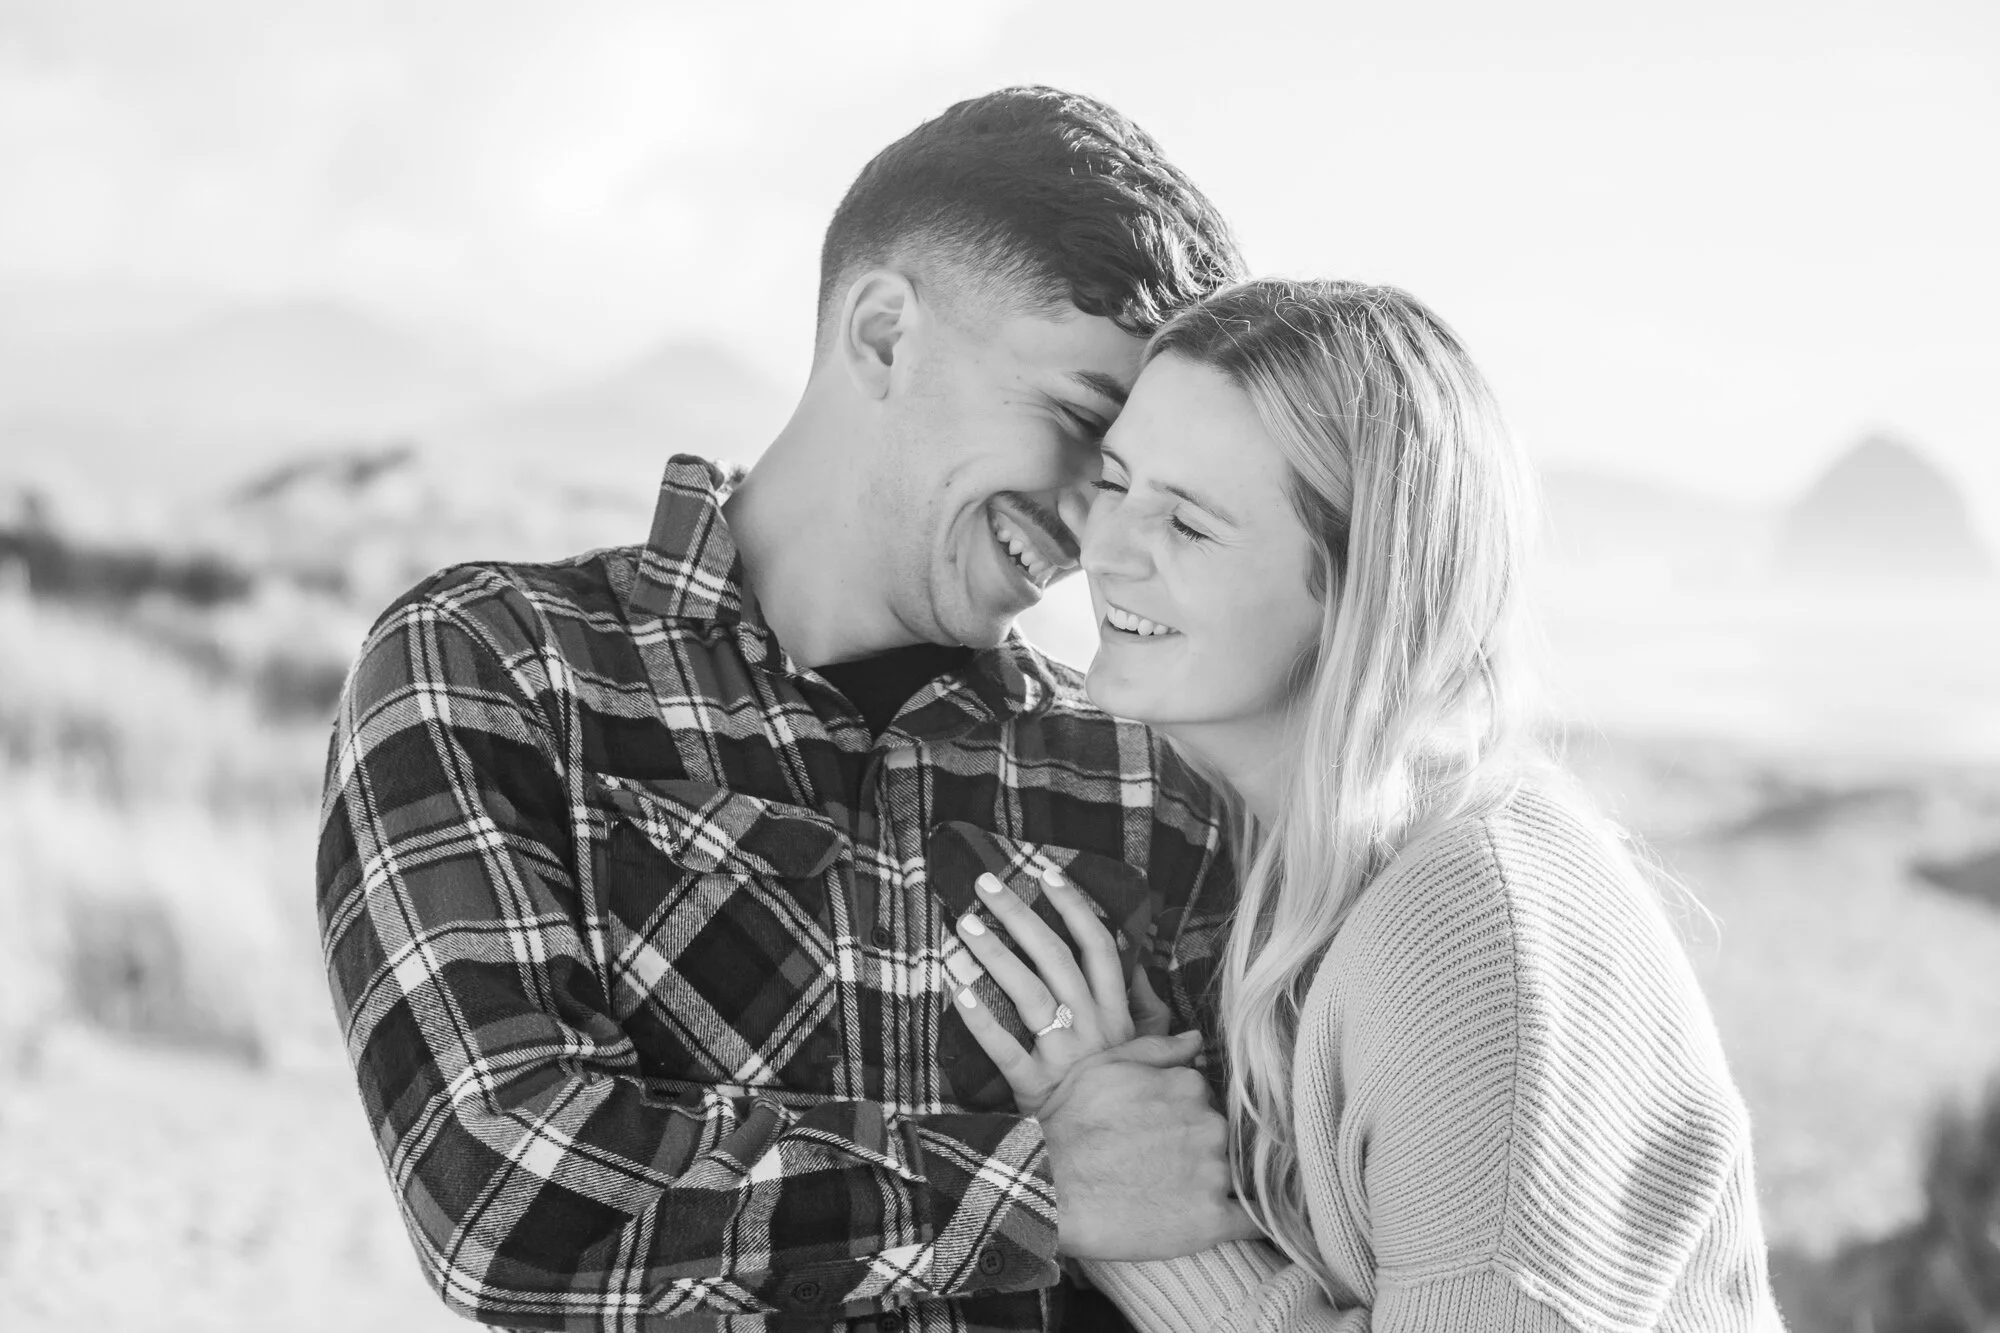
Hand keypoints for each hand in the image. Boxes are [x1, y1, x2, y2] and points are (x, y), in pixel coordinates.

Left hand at [950, 865, 1137, 1113]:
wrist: (1116, 1160)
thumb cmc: (1127, 1100)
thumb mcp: (1152, 1055)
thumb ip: (1153, 1016)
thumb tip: (1147, 972)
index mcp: (1114, 1013)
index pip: (1097, 946)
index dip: (1073, 906)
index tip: (1047, 873)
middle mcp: (1088, 1025)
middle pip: (1053, 956)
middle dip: (1020, 914)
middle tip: (986, 884)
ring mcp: (1061, 1054)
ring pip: (1027, 992)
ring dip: (995, 954)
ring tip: (964, 925)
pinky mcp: (1034, 1084)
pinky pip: (1004, 1048)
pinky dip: (979, 1018)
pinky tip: (956, 988)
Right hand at [1037, 1034, 1263, 1258]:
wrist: (1049, 1186)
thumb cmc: (1068, 1124)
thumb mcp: (1104, 1067)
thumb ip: (1157, 1049)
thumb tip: (1197, 1039)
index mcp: (1188, 1086)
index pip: (1205, 1100)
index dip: (1184, 1116)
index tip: (1161, 1132)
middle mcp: (1209, 1124)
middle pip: (1220, 1135)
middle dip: (1198, 1148)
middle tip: (1162, 1165)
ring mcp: (1213, 1172)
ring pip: (1232, 1174)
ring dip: (1214, 1182)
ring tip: (1175, 1195)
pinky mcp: (1211, 1220)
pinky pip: (1249, 1220)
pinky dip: (1248, 1219)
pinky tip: (1235, 1220)